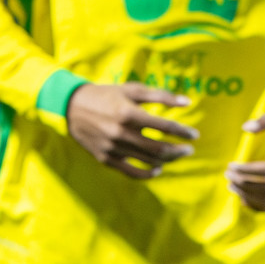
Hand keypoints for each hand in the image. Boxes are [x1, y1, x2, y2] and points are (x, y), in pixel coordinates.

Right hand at [67, 83, 198, 178]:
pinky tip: (157, 169)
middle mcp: (121, 132)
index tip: (194, 135)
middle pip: (159, 149)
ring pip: (148, 161)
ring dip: (167, 160)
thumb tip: (187, 102)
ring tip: (175, 155)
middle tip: (188, 149)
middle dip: (179, 150)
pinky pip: (131, 172)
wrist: (71, 105)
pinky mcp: (105, 158)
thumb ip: (160, 95)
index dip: (183, 132)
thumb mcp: (130, 90)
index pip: (164, 126)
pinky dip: (148, 174)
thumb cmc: (105, 95)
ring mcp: (113, 147)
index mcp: (128, 113)